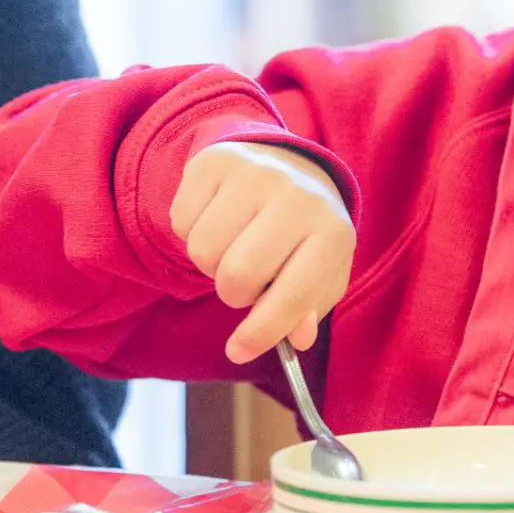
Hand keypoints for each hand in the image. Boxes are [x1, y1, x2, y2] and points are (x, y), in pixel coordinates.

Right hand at [170, 140, 353, 362]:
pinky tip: (216, 221)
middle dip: (234, 294)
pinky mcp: (215, 161)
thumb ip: (308, 308)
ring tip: (233, 248)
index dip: (262, 333)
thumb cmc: (303, 233)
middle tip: (245, 282)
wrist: (287, 164)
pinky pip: (181, 222)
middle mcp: (296, 196)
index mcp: (331, 231)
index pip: (294, 296)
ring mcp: (254, 173)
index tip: (237, 351)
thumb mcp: (320, 273)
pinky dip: (191, 234)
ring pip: (204, 252)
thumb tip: (297, 339)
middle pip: (238, 275)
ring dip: (211, 264)